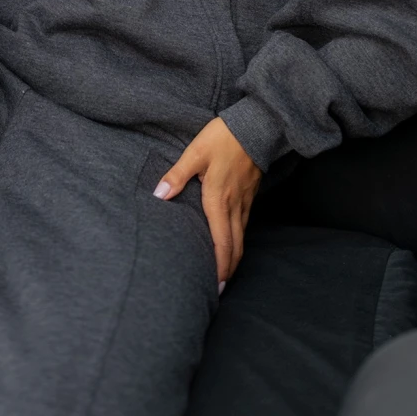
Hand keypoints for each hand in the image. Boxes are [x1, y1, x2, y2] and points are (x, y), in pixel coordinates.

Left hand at [153, 118, 262, 289]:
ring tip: (224, 274)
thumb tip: (159, 195)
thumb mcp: (196, 152)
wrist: (257, 125)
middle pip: (235, 247)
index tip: (215, 286)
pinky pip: (244, 225)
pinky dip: (238, 241)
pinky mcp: (250, 195)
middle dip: (228, 271)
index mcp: (219, 199)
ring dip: (234, 258)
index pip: (221, 242)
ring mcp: (245, 201)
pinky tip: (231, 244)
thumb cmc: (225, 137)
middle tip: (219, 290)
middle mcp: (234, 205)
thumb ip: (177, 175)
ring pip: (241, 237)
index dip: (219, 267)